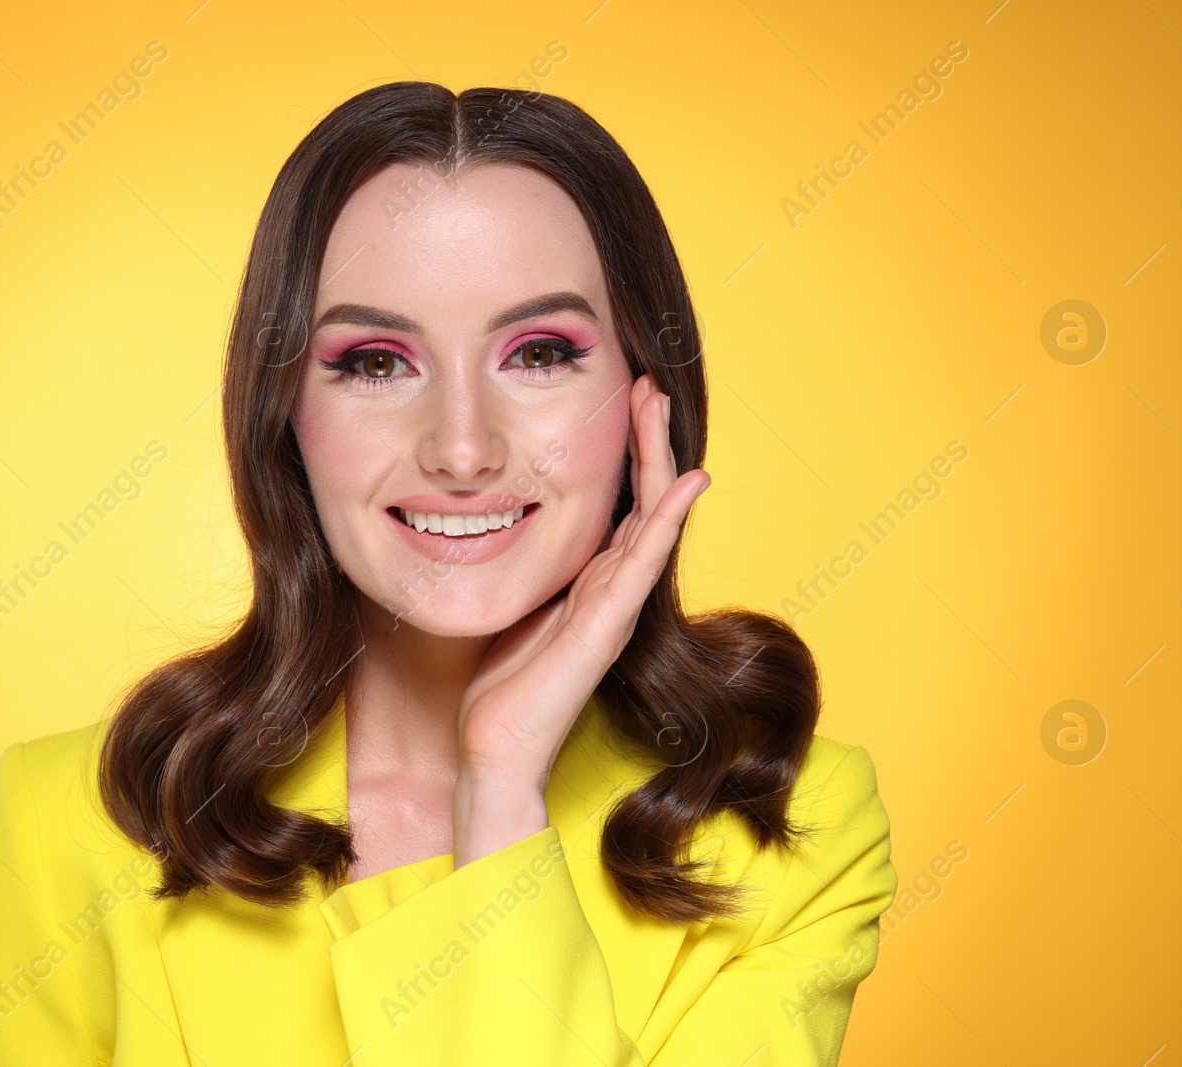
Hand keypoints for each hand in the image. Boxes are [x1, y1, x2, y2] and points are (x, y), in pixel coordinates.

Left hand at [452, 374, 709, 863]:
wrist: (495, 747)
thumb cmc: (502, 682)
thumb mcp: (516, 603)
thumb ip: (532, 567)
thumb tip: (505, 519)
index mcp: (590, 580)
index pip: (620, 503)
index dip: (626, 451)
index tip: (624, 398)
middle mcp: (611, 588)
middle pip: (642, 500)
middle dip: (646, 440)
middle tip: (649, 384)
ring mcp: (615, 606)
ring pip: (650, 520)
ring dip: (659, 461)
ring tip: (663, 409)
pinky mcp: (607, 627)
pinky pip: (642, 563)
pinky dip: (668, 520)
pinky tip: (686, 485)